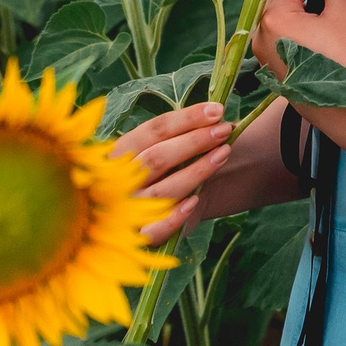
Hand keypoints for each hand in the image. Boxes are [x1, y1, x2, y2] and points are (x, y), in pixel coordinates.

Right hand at [111, 101, 232, 244]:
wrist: (124, 223)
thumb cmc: (151, 176)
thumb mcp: (152, 153)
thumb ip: (175, 137)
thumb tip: (214, 116)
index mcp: (121, 152)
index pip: (154, 129)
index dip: (187, 118)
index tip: (217, 110)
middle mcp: (119, 179)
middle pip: (158, 156)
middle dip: (195, 140)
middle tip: (225, 129)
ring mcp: (127, 209)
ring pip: (163, 190)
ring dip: (197, 171)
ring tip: (224, 154)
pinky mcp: (139, 235)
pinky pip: (155, 229)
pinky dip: (173, 217)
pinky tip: (195, 202)